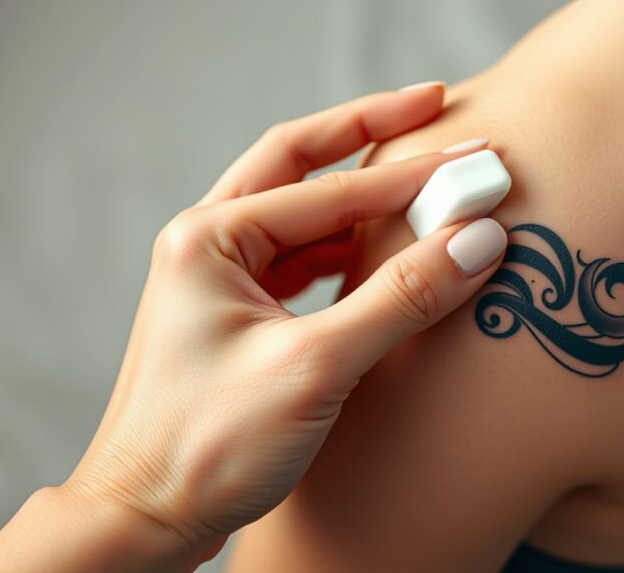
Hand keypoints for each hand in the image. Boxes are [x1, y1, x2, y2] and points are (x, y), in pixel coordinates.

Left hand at [59, 85, 507, 562]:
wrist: (146, 518)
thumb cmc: (206, 447)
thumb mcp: (314, 367)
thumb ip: (399, 299)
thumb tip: (476, 241)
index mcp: (208, 239)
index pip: (328, 187)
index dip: (409, 174)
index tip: (474, 156)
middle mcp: (206, 246)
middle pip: (298, 166)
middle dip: (367, 133)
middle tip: (432, 104)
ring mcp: (218, 281)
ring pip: (300, 213)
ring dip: (360, 196)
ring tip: (421, 177)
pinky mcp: (236, 318)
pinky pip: (299, 261)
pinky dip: (346, 248)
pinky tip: (381, 249)